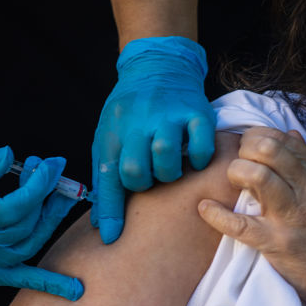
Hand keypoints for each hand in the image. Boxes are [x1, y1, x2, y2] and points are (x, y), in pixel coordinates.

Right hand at [0, 147, 83, 300]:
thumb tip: (10, 155)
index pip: (12, 208)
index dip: (37, 186)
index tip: (49, 164)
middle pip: (25, 225)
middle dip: (46, 194)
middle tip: (55, 168)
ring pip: (30, 246)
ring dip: (52, 221)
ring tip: (66, 196)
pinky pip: (21, 280)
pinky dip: (50, 284)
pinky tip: (77, 290)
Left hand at [91, 36, 214, 243]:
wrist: (157, 66)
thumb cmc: (130, 113)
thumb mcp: (109, 138)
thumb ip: (106, 179)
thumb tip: (103, 228)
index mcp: (114, 132)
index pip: (108, 177)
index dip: (110, 212)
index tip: (113, 238)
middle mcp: (139, 123)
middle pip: (137, 170)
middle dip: (144, 183)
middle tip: (151, 178)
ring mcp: (168, 117)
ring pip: (166, 158)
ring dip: (170, 173)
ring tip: (171, 167)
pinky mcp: (196, 112)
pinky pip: (202, 147)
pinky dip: (200, 159)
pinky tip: (195, 157)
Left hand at [197, 127, 305, 305]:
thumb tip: (290, 134)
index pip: (282, 139)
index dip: (257, 136)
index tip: (248, 147)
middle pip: (268, 149)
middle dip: (245, 149)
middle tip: (239, 162)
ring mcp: (290, 216)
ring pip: (256, 176)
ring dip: (236, 172)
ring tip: (233, 181)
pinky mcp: (276, 243)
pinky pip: (239, 225)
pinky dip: (216, 215)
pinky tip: (206, 208)